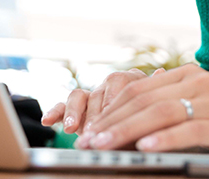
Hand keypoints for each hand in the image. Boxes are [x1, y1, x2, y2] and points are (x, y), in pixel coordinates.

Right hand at [40, 68, 166, 143]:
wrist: (143, 137)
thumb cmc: (152, 125)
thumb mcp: (158, 112)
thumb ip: (156, 94)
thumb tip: (161, 71)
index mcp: (132, 83)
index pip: (121, 83)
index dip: (113, 100)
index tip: (110, 117)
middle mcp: (110, 86)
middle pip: (98, 91)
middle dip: (93, 113)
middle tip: (92, 131)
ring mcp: (93, 97)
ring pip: (79, 96)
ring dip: (73, 112)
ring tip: (70, 128)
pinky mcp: (78, 109)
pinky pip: (63, 105)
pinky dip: (56, 112)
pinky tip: (48, 121)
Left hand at [83, 64, 208, 156]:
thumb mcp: (198, 109)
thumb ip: (166, 109)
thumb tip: (124, 127)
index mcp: (187, 75)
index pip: (138, 89)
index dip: (109, 109)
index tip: (88, 129)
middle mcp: (198, 81)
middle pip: (144, 100)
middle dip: (111, 122)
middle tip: (88, 140)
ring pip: (160, 112)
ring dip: (127, 130)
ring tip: (106, 145)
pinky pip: (189, 129)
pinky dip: (165, 139)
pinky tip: (146, 147)